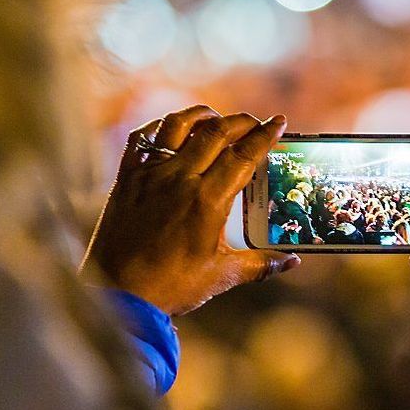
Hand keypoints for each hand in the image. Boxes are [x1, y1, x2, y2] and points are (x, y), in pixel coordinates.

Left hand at [81, 105, 300, 315]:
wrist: (117, 294)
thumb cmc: (170, 286)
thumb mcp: (221, 276)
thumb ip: (260, 264)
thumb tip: (292, 262)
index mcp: (208, 200)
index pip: (244, 155)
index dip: (265, 135)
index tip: (278, 121)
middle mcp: (179, 178)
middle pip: (216, 131)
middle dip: (241, 121)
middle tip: (255, 122)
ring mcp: (150, 174)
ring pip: (178, 124)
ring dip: (201, 115)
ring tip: (216, 118)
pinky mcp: (127, 177)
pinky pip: (143, 137)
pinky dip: (161, 126)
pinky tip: (171, 130)